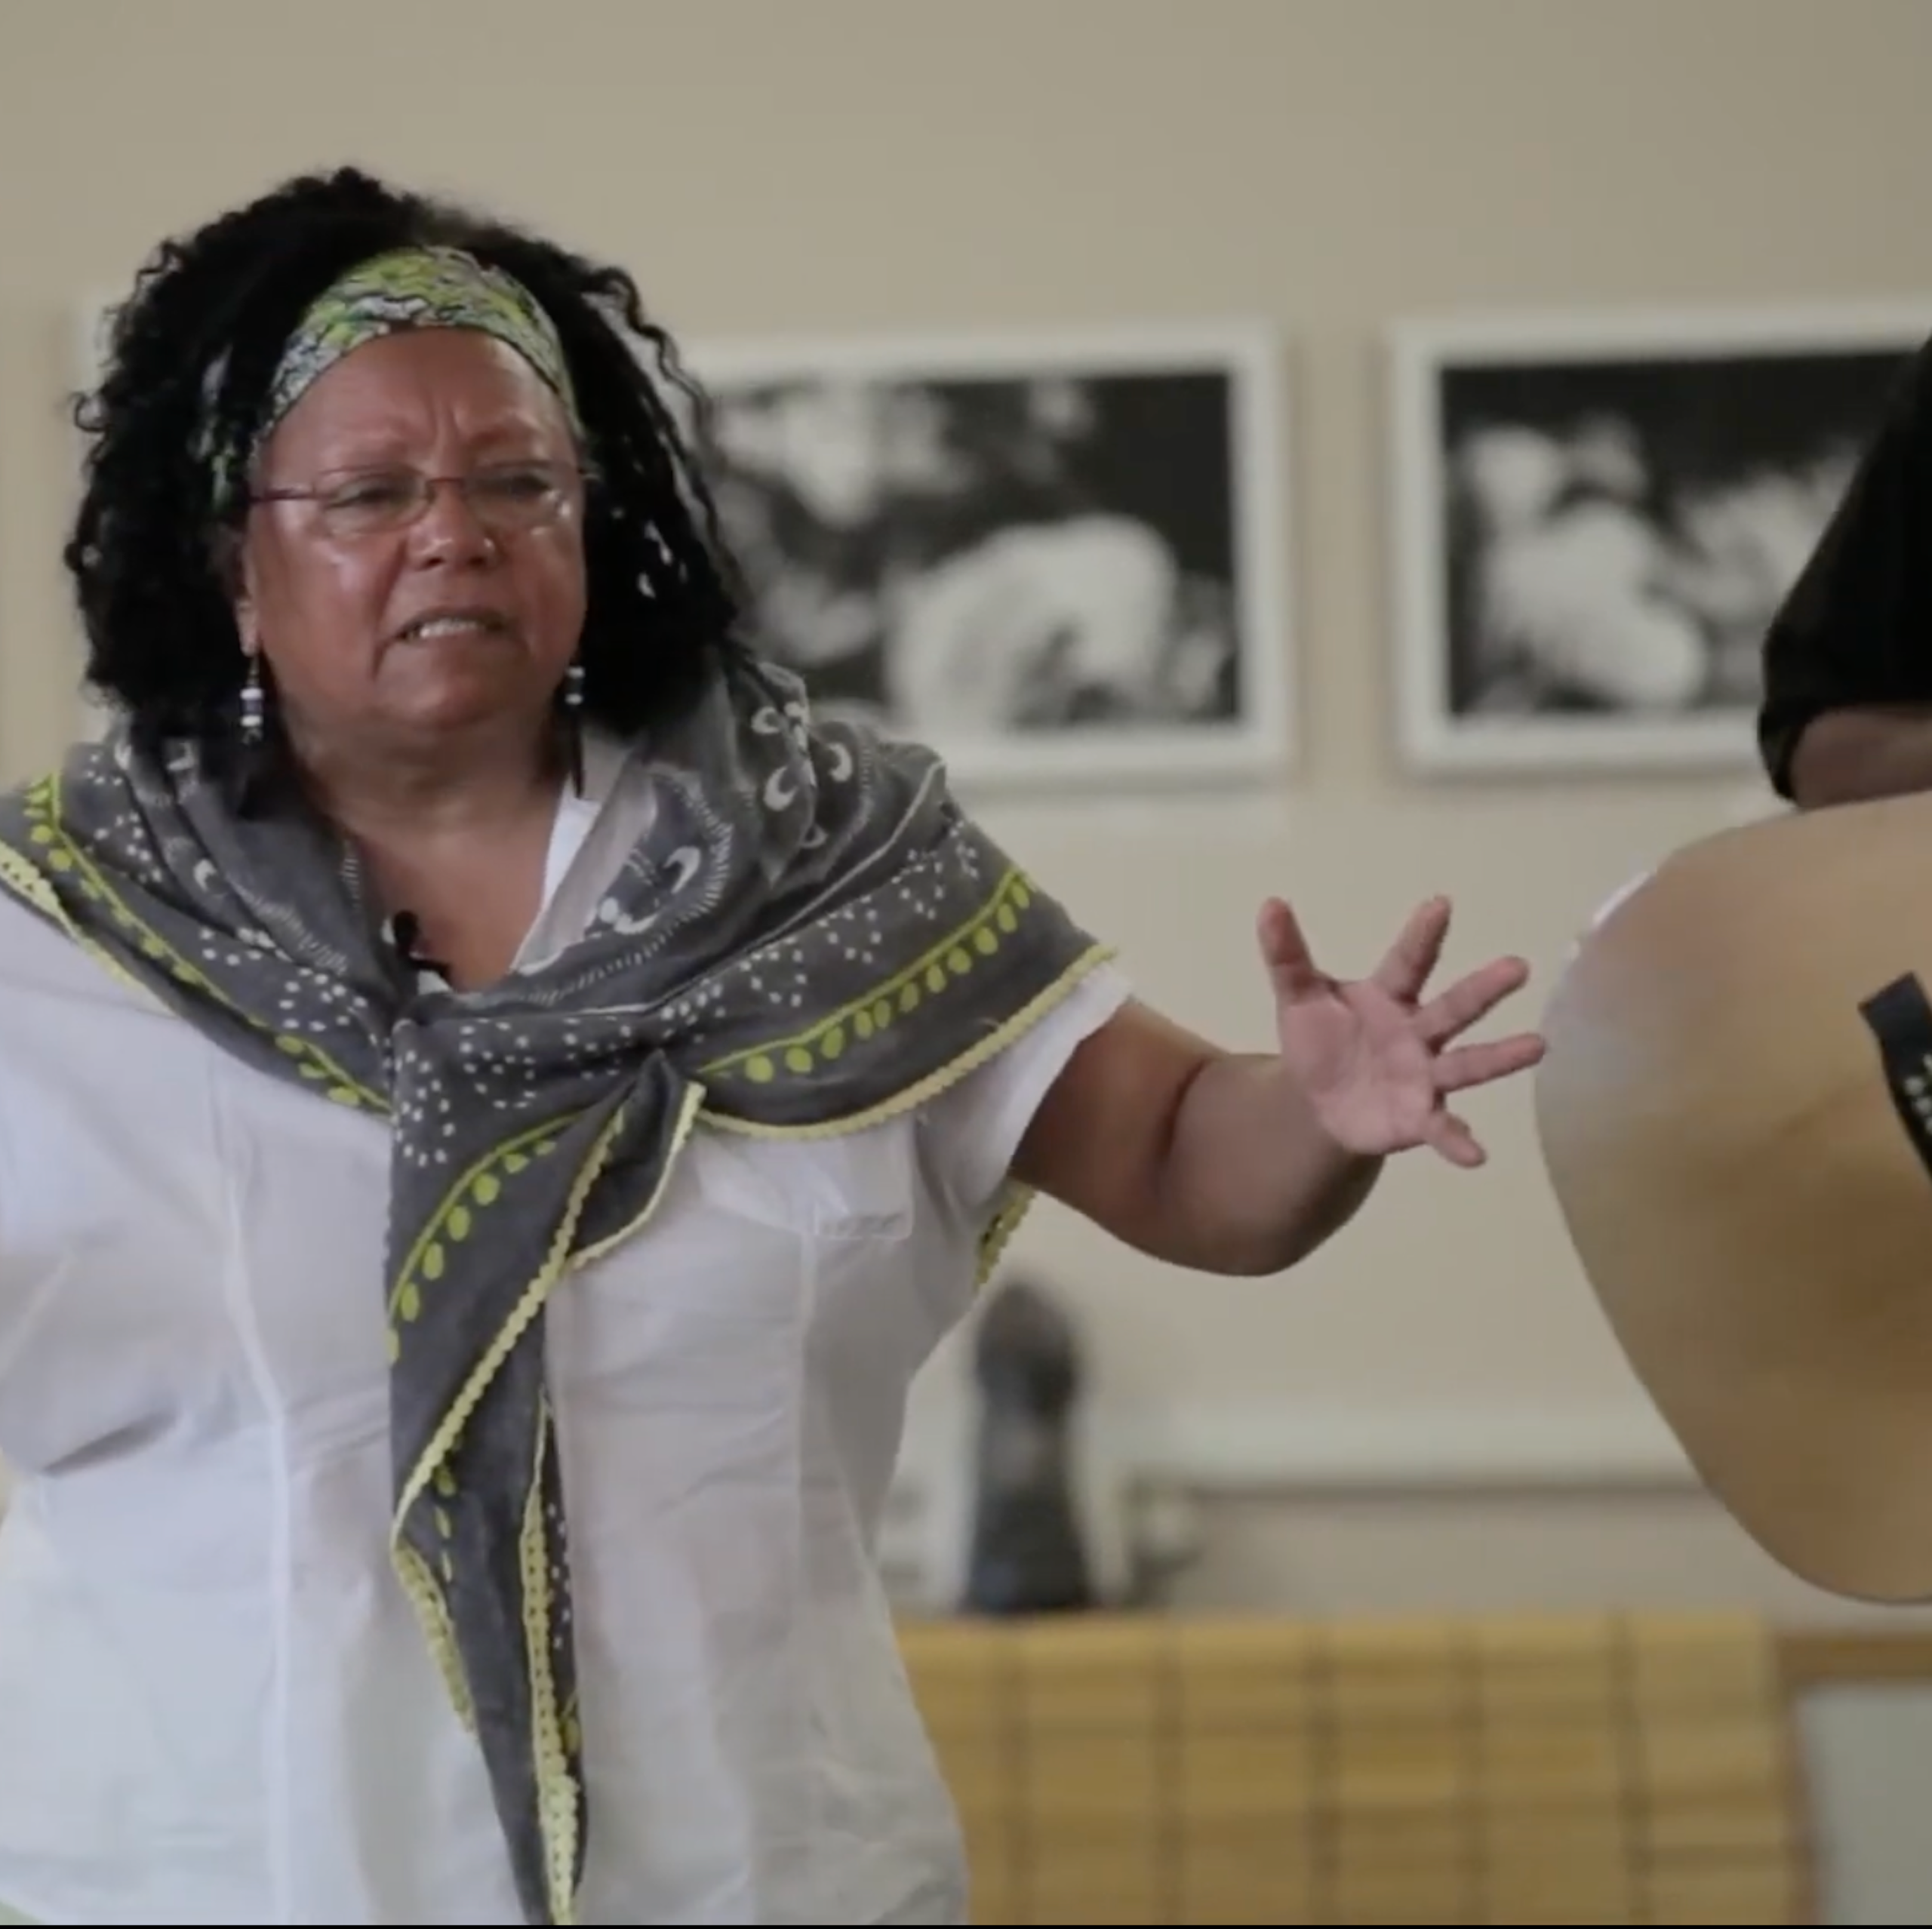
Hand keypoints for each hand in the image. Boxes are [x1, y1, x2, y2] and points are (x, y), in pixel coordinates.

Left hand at [1259, 894, 1543, 1168]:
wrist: (1317, 1103)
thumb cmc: (1319, 1038)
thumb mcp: (1298, 997)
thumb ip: (1286, 956)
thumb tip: (1269, 903)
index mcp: (1389, 996)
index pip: (1408, 962)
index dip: (1423, 935)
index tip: (1441, 903)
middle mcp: (1418, 1031)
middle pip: (1453, 1006)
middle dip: (1483, 989)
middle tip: (1518, 966)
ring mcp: (1425, 1074)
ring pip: (1467, 1063)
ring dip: (1501, 1057)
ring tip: (1537, 1045)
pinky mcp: (1420, 1116)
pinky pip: (1443, 1127)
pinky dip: (1459, 1140)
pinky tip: (1476, 1156)